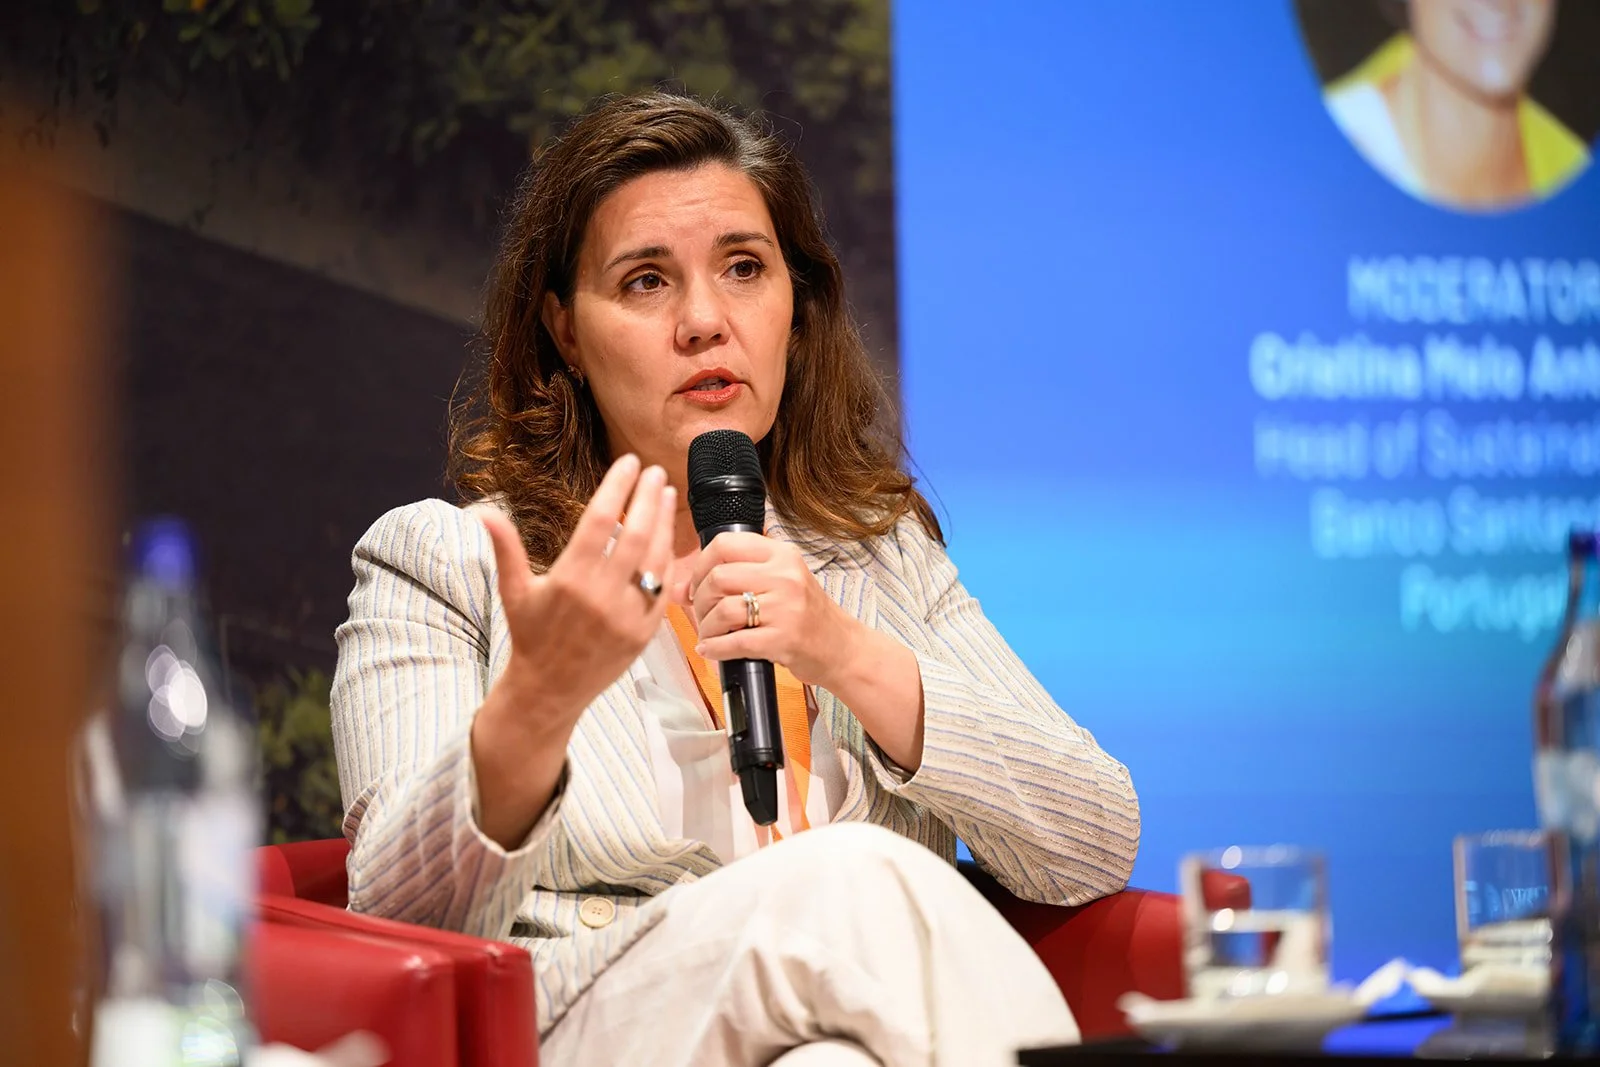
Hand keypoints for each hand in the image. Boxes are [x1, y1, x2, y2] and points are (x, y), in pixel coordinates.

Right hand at [480, 454, 676, 738]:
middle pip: (636, 534)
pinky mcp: (646, 632)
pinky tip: (668, 536)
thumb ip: (506, 549)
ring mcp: (628, 616)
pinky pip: (664, 589)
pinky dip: (669, 560)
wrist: (549, 690)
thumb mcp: (514, 591)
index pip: (600, 520)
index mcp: (570, 580)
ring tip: (667, 494)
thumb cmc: (530, 635)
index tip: (629, 462)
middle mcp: (602, 597)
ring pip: (656, 559)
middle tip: (655, 471)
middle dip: (649, 498)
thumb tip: (483, 512)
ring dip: (665, 523)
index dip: (617, 487)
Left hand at [688, 531, 858, 687]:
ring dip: (706, 627)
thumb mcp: (778, 583)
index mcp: (782, 554)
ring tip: (710, 634)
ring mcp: (786, 608)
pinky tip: (712, 649)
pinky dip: (715, 648)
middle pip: (718, 577)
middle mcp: (785, 576)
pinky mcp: (783, 639)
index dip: (700, 565)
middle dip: (700, 600)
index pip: (725, 544)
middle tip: (703, 613)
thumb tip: (679, 588)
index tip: (697, 584)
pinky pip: (733, 642)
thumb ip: (733, 579)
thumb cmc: (806, 615)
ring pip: (723, 609)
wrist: (841, 647)